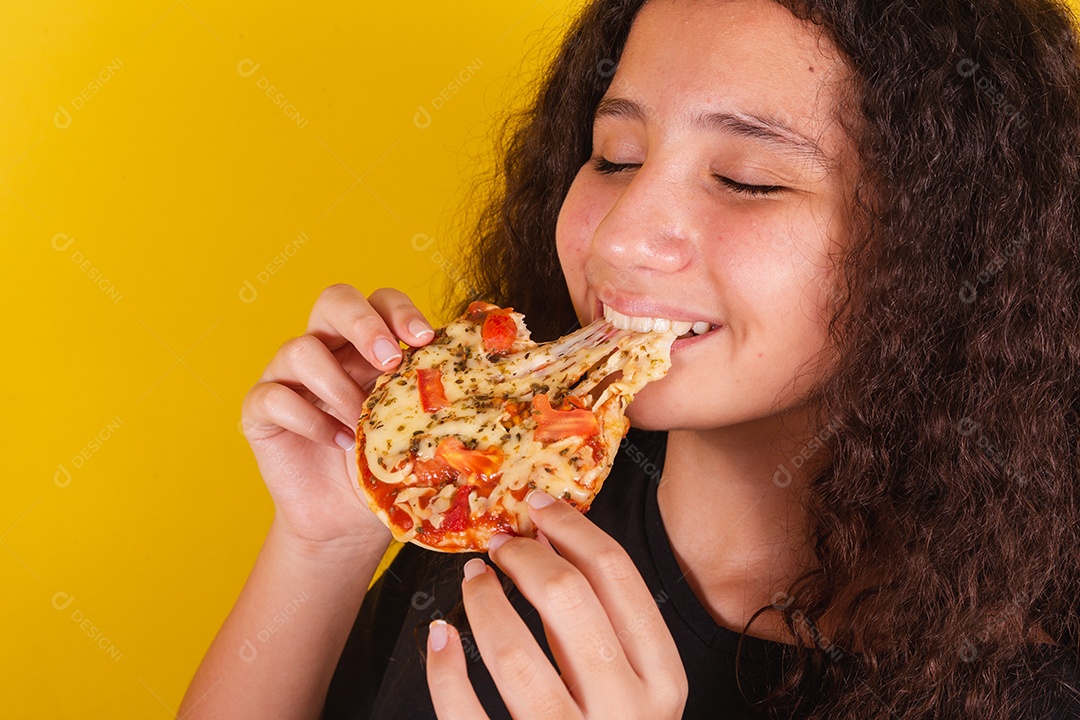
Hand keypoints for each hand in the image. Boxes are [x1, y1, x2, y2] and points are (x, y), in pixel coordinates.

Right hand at [240, 284, 434, 549]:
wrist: (348, 520)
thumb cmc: (384, 467)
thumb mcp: (415, 427)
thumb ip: (431, 395)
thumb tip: (475, 374)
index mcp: (368, 344)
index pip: (380, 301)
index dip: (400, 310)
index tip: (424, 338)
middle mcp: (327, 348)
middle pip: (334, 300)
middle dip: (364, 324)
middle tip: (389, 360)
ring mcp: (288, 375)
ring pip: (301, 349)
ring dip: (338, 386)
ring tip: (360, 423)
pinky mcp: (260, 409)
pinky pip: (274, 396)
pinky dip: (309, 420)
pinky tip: (336, 442)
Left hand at [425, 492, 687, 718]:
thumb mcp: (633, 690)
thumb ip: (604, 631)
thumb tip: (552, 540)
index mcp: (663, 682)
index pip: (619, 578)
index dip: (573, 528)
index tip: (539, 506)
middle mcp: (628, 713)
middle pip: (569, 600)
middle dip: (525, 558)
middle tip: (501, 545)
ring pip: (514, 652)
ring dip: (483, 603)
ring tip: (472, 582)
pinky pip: (467, 714)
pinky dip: (445, 669)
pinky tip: (440, 638)